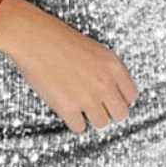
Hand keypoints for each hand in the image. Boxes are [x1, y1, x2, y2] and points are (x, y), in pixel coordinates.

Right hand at [0, 0, 138, 134]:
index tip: (111, 99)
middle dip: (109, 111)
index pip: (131, 96)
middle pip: (121, 114)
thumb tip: (112, 92)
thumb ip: (107, 71)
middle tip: (97, 106)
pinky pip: (79, 128)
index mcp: (114, 66)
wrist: (34, 38)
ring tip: (79, 104)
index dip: (120, 98)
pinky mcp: (68, 108)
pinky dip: (73, 121)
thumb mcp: (95, 50)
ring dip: (91, 116)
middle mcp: (105, 84)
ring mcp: (87, 98)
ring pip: (101, 123)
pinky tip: (67, 108)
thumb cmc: (60, 39)